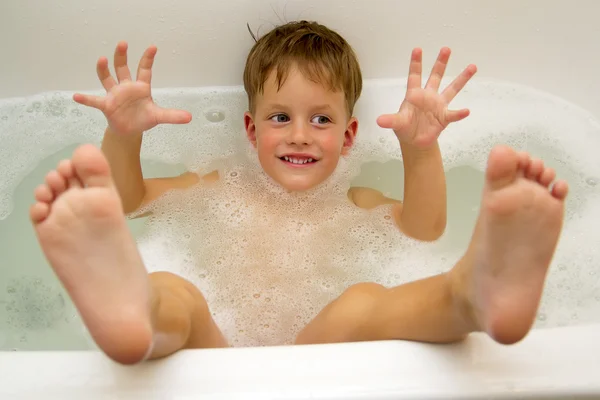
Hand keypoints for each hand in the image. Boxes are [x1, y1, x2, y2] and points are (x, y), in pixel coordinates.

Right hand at [73, 41, 191, 134]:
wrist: (129, 130)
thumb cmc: (143, 119)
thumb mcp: (159, 117)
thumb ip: (172, 115)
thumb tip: (190, 117)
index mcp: (140, 87)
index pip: (144, 69)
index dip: (148, 59)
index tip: (153, 47)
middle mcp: (126, 87)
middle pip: (123, 68)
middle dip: (122, 56)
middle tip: (123, 43)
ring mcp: (114, 94)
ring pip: (108, 79)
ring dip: (104, 70)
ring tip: (102, 59)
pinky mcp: (106, 105)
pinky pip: (94, 101)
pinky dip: (86, 99)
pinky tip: (77, 96)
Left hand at [377, 47, 476, 147]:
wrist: (415, 140)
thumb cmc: (405, 127)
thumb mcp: (397, 123)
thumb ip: (390, 120)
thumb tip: (378, 121)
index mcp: (414, 94)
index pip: (415, 76)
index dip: (416, 63)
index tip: (417, 49)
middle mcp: (428, 96)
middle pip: (435, 76)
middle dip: (440, 63)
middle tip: (446, 48)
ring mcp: (438, 105)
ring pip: (451, 89)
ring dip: (461, 79)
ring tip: (472, 67)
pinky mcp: (444, 117)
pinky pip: (453, 114)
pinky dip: (459, 113)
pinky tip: (466, 111)